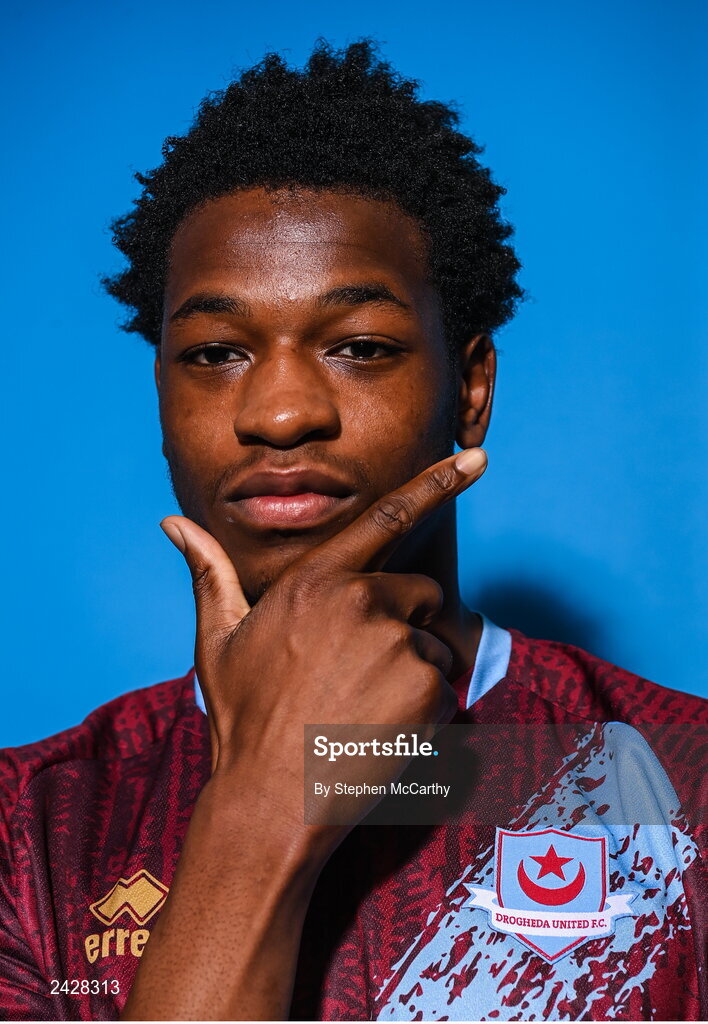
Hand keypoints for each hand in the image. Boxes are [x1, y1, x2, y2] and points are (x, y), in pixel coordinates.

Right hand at [161, 447, 486, 853]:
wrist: (270, 798)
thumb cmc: (242, 717)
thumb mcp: (218, 640)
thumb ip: (209, 572)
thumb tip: (173, 521)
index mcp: (316, 580)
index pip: (387, 518)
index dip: (437, 483)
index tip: (477, 457)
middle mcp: (362, 601)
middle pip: (417, 594)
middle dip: (400, 624)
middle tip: (357, 672)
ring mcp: (398, 644)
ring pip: (432, 643)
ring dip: (412, 668)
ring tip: (361, 707)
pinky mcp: (427, 687)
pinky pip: (444, 686)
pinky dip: (424, 707)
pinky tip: (380, 730)